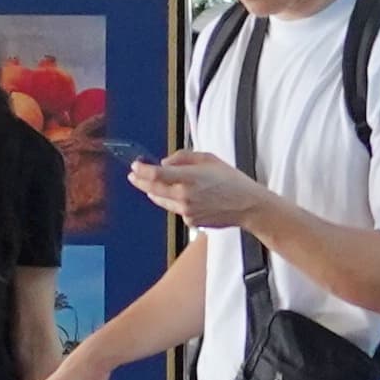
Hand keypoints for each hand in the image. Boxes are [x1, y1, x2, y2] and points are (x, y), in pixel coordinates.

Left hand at [127, 149, 265, 230]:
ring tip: (148, 186)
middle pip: (153, 188)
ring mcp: (186, 211)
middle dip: (140, 181)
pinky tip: (182, 196)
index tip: (135, 165)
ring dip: (153, 192)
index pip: (156, 174)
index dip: (142, 169)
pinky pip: (176, 209)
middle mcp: (184, 196)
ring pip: (162, 200)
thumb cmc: (231, 180)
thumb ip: (183, 158)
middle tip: (132, 175)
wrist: (247, 206)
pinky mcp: (190, 221)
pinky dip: (174, 201)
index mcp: (189, 178)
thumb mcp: (209, 159)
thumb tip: (164, 163)